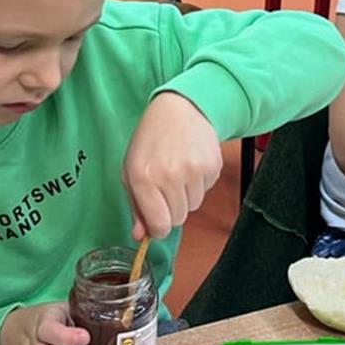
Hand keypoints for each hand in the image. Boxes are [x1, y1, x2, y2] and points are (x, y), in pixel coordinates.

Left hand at [122, 91, 221, 239]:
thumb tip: (140, 236)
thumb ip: (135, 205)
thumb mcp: (131, 170)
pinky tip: (190, 163)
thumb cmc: (151, 139)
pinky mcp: (212, 166)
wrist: (180, 108)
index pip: (160, 225)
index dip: (158, 228)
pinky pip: (206, 190)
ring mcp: (194, 170)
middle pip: (178, 219)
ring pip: (194, 206)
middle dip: (171, 208)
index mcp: (143, 178)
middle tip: (165, 186)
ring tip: (178, 170)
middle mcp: (169, 175)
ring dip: (186, 195)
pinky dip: (199, 183)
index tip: (157, 222)